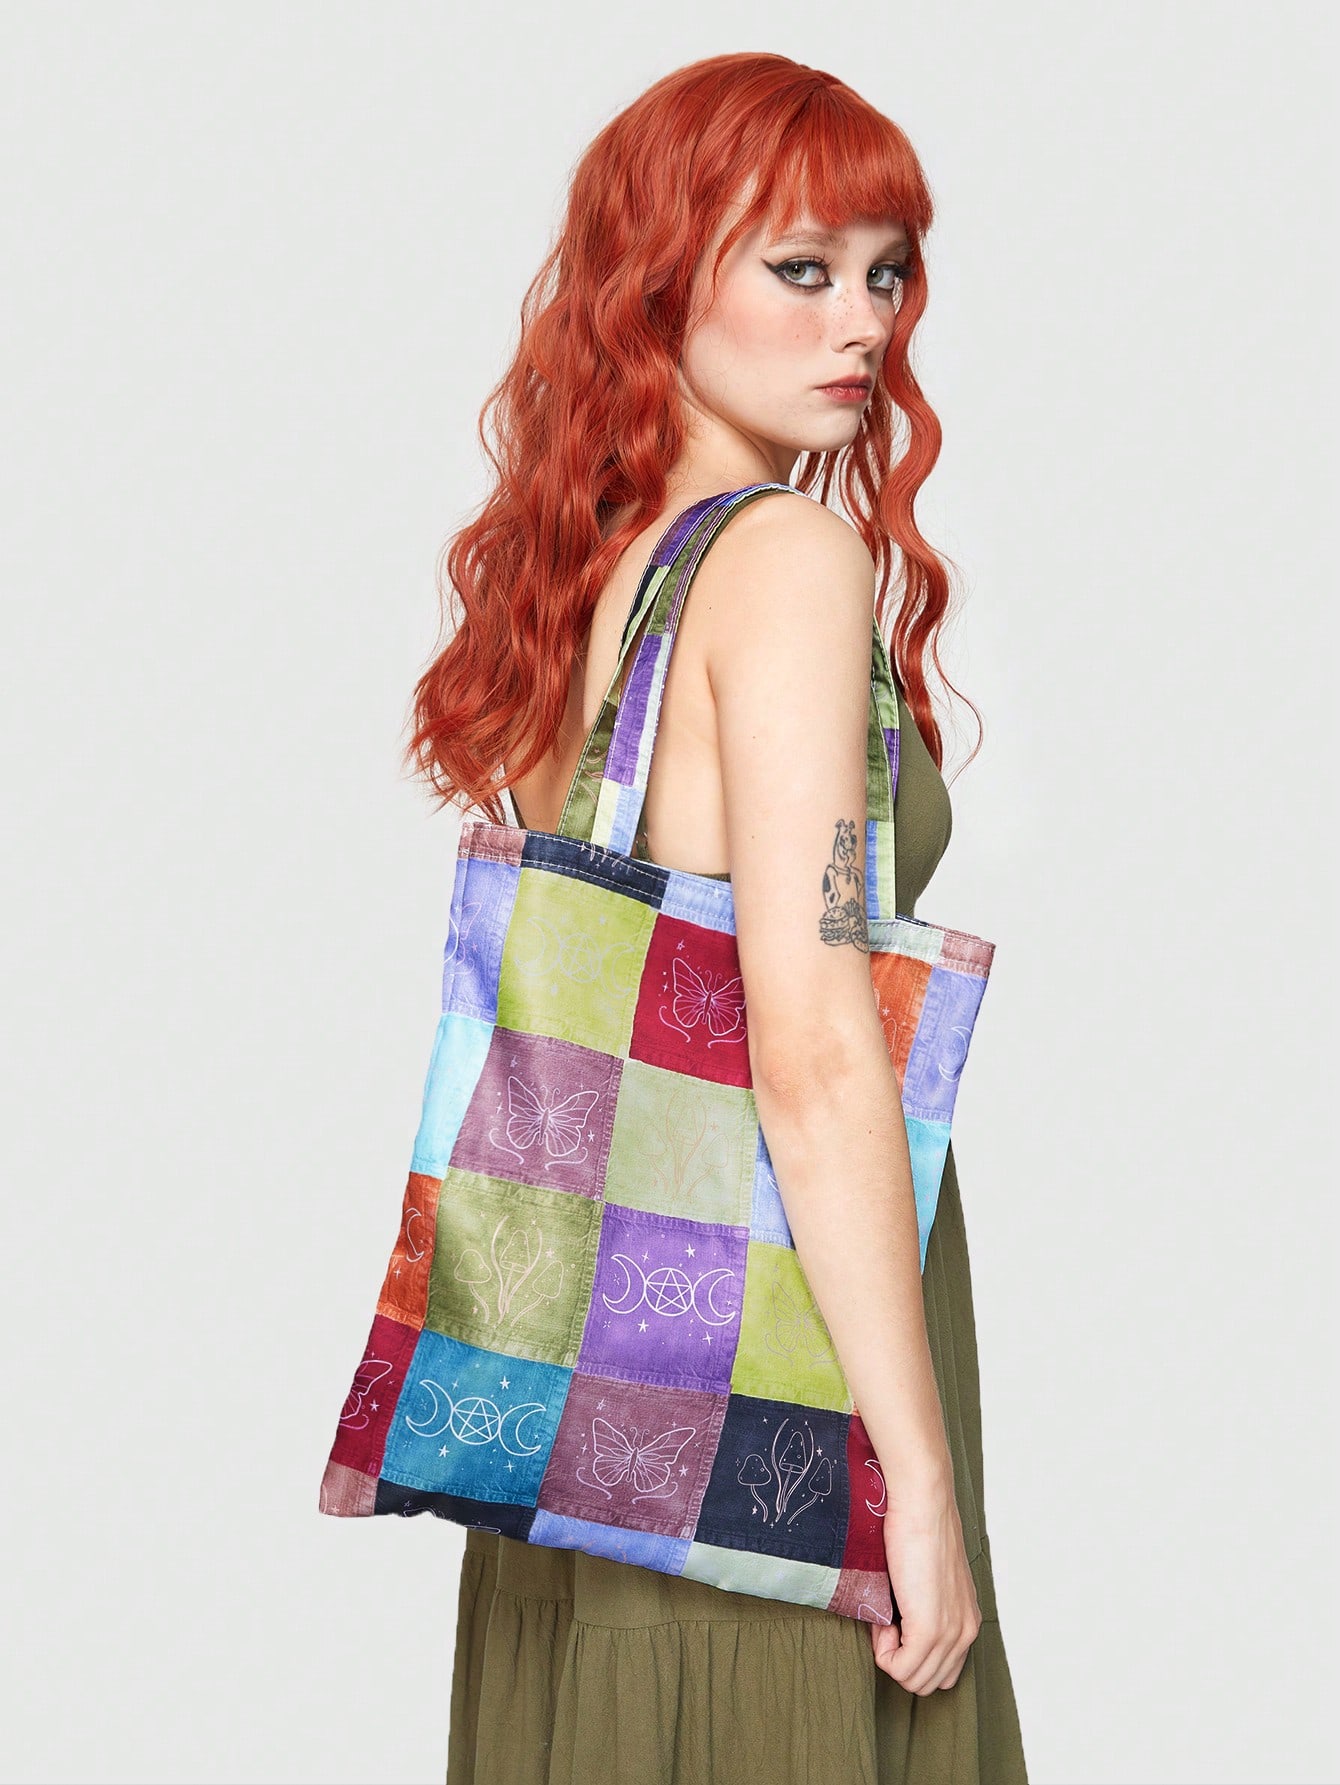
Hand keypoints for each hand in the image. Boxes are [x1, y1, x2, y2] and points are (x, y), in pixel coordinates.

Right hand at [869, 1470, 981, 1693]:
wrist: (922, 1503)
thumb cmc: (918, 1529)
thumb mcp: (930, 1579)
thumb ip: (926, 1608)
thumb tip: (900, 1630)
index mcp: (967, 1621)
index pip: (943, 1672)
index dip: (912, 1653)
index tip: (896, 1621)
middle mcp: (966, 1632)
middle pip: (928, 1683)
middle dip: (900, 1660)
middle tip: (888, 1622)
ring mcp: (950, 1632)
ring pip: (913, 1681)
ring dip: (890, 1655)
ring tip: (886, 1617)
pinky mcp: (930, 1628)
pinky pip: (899, 1668)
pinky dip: (883, 1650)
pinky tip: (883, 1619)